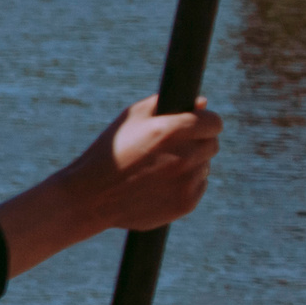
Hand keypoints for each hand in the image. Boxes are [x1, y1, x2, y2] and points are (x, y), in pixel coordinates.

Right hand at [0, 97, 224, 277]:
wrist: (91, 196)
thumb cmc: (110, 151)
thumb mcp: (131, 118)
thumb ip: (167, 104)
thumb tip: (202, 102)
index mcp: (173, 131)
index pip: (214, 122)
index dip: (205, 122)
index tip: (197, 124)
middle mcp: (186, 156)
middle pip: (212, 144)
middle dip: (199, 142)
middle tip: (175, 146)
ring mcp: (188, 181)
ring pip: (204, 166)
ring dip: (191, 164)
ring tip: (159, 168)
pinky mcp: (187, 203)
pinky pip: (198, 187)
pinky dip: (185, 184)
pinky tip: (159, 184)